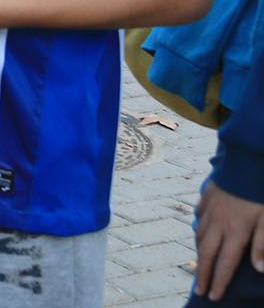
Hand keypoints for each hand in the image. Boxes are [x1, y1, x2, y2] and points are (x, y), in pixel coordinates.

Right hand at [195, 181, 263, 299]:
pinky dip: (198, 228)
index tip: (212, 296)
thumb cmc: (259, 193)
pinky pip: (199, 216)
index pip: (225, 263)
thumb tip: (259, 270)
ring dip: (199, 253)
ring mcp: (210, 209)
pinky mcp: (207, 197)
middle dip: (203, 273)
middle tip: (198, 290)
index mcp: (234, 231)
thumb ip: (262, 245)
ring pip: (199, 236)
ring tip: (199, 266)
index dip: (219, 281)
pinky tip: (199, 231)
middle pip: (207, 253)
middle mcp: (218, 223)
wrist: (245, 161)